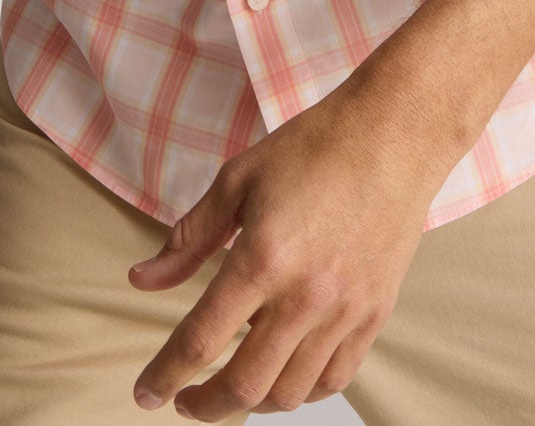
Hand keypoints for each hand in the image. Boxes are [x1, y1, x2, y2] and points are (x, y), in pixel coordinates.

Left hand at [125, 76, 452, 416]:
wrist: (392, 136)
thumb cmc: (314, 148)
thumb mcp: (237, 179)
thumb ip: (189, 238)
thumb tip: (142, 280)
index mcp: (262, 258)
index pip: (201, 341)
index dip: (165, 376)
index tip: (146, 393)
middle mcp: (305, 296)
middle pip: (244, 385)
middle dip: (205, 406)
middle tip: (185, 401)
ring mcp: (345, 310)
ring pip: (290, 392)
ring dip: (251, 401)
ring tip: (232, 386)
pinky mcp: (375, 313)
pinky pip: (335, 378)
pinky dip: (302, 390)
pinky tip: (284, 374)